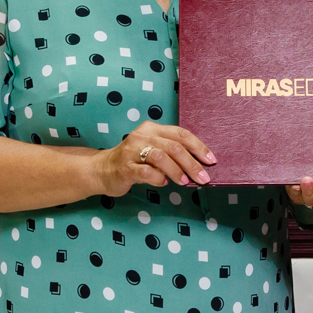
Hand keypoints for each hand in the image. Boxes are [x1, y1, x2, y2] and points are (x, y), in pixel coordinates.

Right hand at [96, 121, 214, 193]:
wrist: (101, 170)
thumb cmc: (132, 161)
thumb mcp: (152, 151)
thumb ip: (171, 153)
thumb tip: (198, 165)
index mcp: (152, 129)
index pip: (181, 134)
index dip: (198, 147)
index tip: (211, 160)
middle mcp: (142, 136)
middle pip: (174, 147)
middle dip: (192, 164)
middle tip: (203, 178)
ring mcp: (132, 151)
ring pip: (161, 158)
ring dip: (177, 171)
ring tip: (184, 182)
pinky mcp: (125, 167)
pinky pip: (146, 172)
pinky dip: (158, 179)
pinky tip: (162, 183)